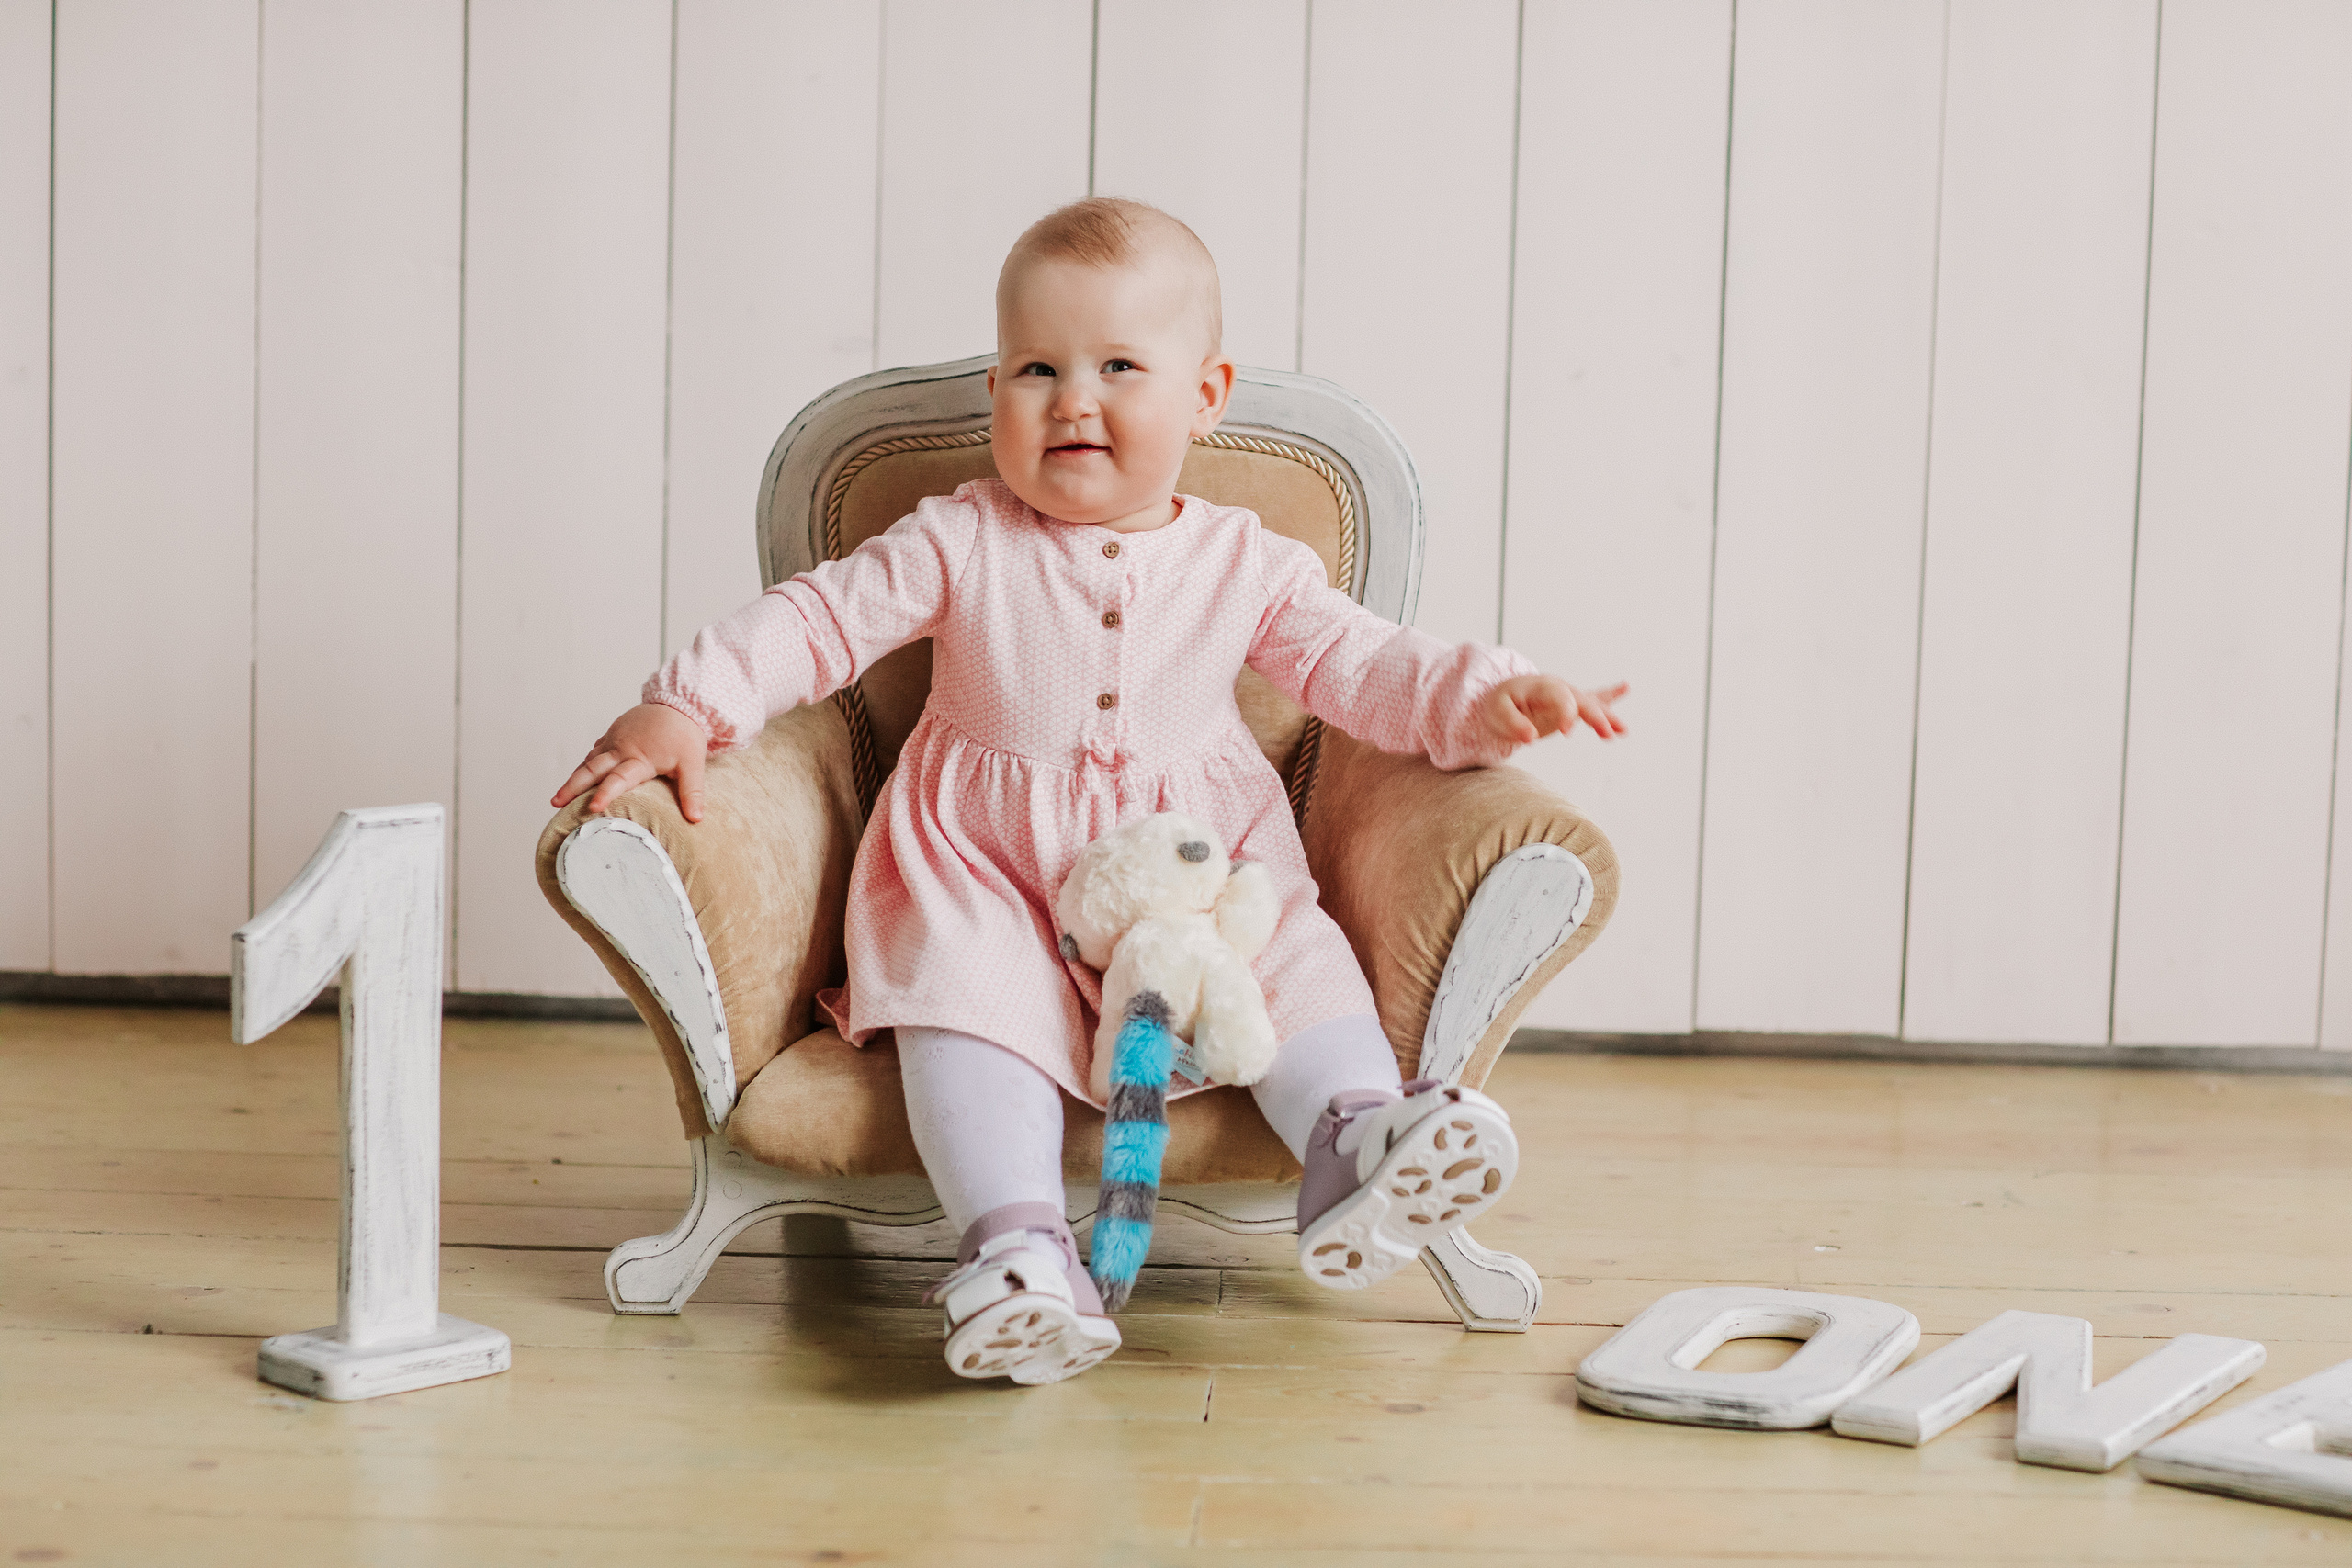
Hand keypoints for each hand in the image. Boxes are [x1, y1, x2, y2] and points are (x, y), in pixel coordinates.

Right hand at [551, 701, 711, 822]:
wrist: (679, 704)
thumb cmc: (685, 736)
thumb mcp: (693, 764)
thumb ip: (692, 791)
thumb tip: (696, 819)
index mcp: (640, 757)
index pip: (619, 779)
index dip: (606, 793)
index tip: (592, 808)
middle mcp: (621, 748)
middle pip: (593, 769)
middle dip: (573, 786)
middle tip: (555, 803)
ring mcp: (614, 740)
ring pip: (589, 761)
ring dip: (573, 778)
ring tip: (558, 798)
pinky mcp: (612, 735)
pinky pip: (594, 752)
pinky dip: (583, 766)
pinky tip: (575, 779)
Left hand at [1479, 675, 1628, 749]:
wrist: (1501, 697)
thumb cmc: (1499, 704)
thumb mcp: (1498, 713)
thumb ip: (1513, 723)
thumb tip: (1530, 738)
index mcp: (1541, 687)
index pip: (1559, 698)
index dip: (1565, 714)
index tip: (1567, 733)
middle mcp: (1558, 687)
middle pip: (1581, 700)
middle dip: (1596, 716)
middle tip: (1608, 734)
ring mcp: (1567, 694)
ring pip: (1591, 702)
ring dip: (1607, 715)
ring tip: (1622, 731)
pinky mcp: (1571, 704)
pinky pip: (1594, 697)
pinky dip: (1610, 694)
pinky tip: (1626, 687)